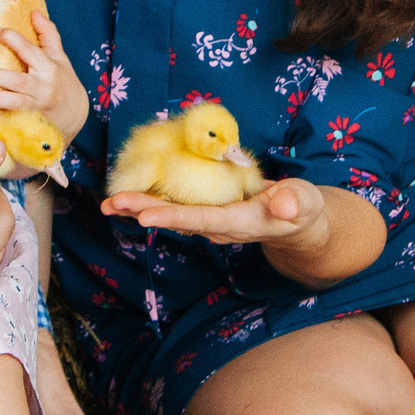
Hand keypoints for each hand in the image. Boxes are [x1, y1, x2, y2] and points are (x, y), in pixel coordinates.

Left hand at [0, 16, 86, 139]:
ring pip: (17, 103)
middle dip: (0, 76)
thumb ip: (48, 34)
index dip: (12, 39)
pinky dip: (2, 116)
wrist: (75, 115)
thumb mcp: (59, 57)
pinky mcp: (32, 122)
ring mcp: (38, 107)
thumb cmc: (63, 81)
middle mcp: (44, 87)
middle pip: (20, 81)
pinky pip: (15, 119)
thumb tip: (34, 12)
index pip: (30, 50)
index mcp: (49, 67)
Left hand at [100, 177, 329, 253]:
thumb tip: (286, 204)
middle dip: (142, 210)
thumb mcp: (305, 204)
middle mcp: (218, 225)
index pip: (200, 220)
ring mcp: (211, 219)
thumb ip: (296, 201)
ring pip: (171, 212)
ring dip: (139, 205)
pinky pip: (177, 204)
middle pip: (175, 219)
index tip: (143, 215)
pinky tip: (133, 189)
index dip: (172, 217)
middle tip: (110, 204)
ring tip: (109, 201)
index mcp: (239, 222)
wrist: (298, 223)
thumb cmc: (303, 211)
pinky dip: (154, 196)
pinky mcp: (208, 210)